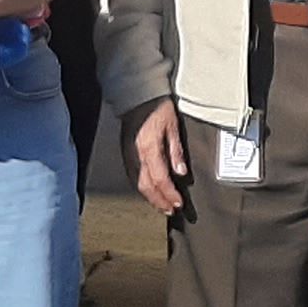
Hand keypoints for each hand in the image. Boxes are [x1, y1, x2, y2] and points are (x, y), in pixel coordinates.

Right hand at [128, 99, 188, 215]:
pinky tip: (149, 191)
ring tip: (161, 206)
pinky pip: (132, 175)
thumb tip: (181, 173)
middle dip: (159, 201)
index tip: (179, 203)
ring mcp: (128, 154)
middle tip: (171, 211)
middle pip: (146, 186)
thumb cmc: (157, 107)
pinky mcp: (125, 153)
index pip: (160, 179)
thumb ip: (176, 151)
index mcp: (149, 148)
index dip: (169, 194)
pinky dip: (141, 187)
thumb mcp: (173, 126)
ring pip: (137, 183)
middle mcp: (136, 155)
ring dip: (150, 197)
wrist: (137, 95)